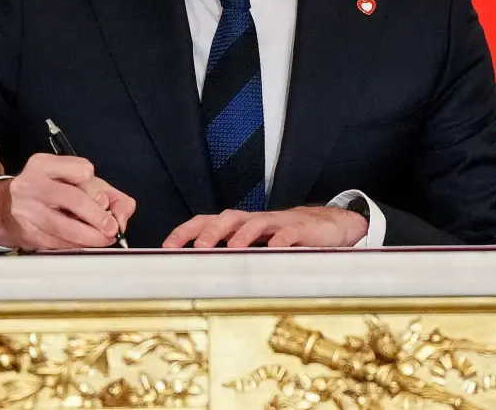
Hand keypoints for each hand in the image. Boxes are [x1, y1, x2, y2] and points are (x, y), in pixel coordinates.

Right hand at [0, 153, 135, 249]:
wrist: (8, 208)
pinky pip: (54, 242)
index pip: (79, 170)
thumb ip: (109, 195)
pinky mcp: (25, 231)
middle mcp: (32, 183)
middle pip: (72, 198)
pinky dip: (74, 246)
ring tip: (103, 239)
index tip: (104, 202)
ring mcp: (25, 208)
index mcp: (45, 164)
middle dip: (97, 216)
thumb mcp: (78, 183)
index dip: (96, 189)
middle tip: (111, 228)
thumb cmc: (50, 192)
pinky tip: (84, 245)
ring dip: (88, 236)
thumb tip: (123, 213)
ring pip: (62, 225)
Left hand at [162, 206, 367, 248]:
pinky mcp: (301, 230)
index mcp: (240, 224)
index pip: (206, 221)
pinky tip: (274, 250)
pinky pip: (289, 233)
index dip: (186, 231)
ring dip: (242, 235)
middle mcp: (255, 220)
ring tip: (232, 249)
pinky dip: (280, 241)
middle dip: (210, 231)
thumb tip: (197, 277)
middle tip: (198, 247)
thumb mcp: (256, 246)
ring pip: (256, 222)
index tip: (167, 246)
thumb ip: (231, 256)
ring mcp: (278, 223)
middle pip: (228, 218)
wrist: (328, 226)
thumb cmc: (284, 238)